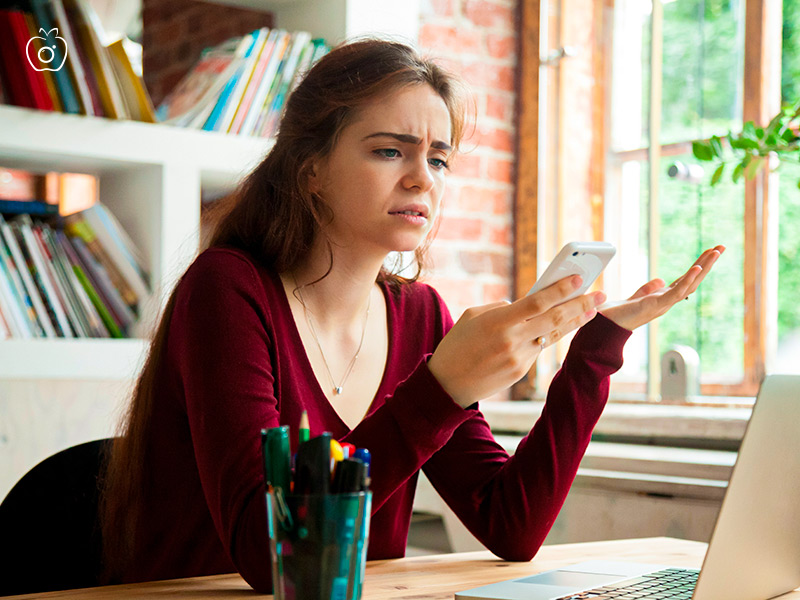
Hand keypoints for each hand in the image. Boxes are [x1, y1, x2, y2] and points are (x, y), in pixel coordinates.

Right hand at [428, 275, 605, 407]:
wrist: (447, 385)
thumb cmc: (457, 344)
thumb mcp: (472, 316)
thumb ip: (501, 308)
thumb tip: (523, 304)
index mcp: (499, 322)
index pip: (537, 302)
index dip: (560, 289)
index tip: (579, 278)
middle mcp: (513, 340)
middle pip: (555, 319)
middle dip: (580, 305)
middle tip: (600, 294)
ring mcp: (519, 358)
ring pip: (552, 335)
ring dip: (573, 322)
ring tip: (591, 310)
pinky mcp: (521, 371)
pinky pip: (538, 349)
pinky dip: (548, 336)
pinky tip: (560, 327)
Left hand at [600, 245, 724, 330]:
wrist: (604, 326)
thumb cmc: (617, 315)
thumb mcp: (636, 298)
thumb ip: (648, 290)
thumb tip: (660, 281)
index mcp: (663, 298)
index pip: (685, 279)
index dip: (698, 266)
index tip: (710, 252)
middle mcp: (666, 301)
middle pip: (693, 280)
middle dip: (708, 264)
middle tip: (721, 247)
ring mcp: (663, 305)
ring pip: (690, 285)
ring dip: (704, 268)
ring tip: (716, 251)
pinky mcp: (655, 306)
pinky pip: (676, 293)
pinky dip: (688, 280)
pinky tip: (697, 267)